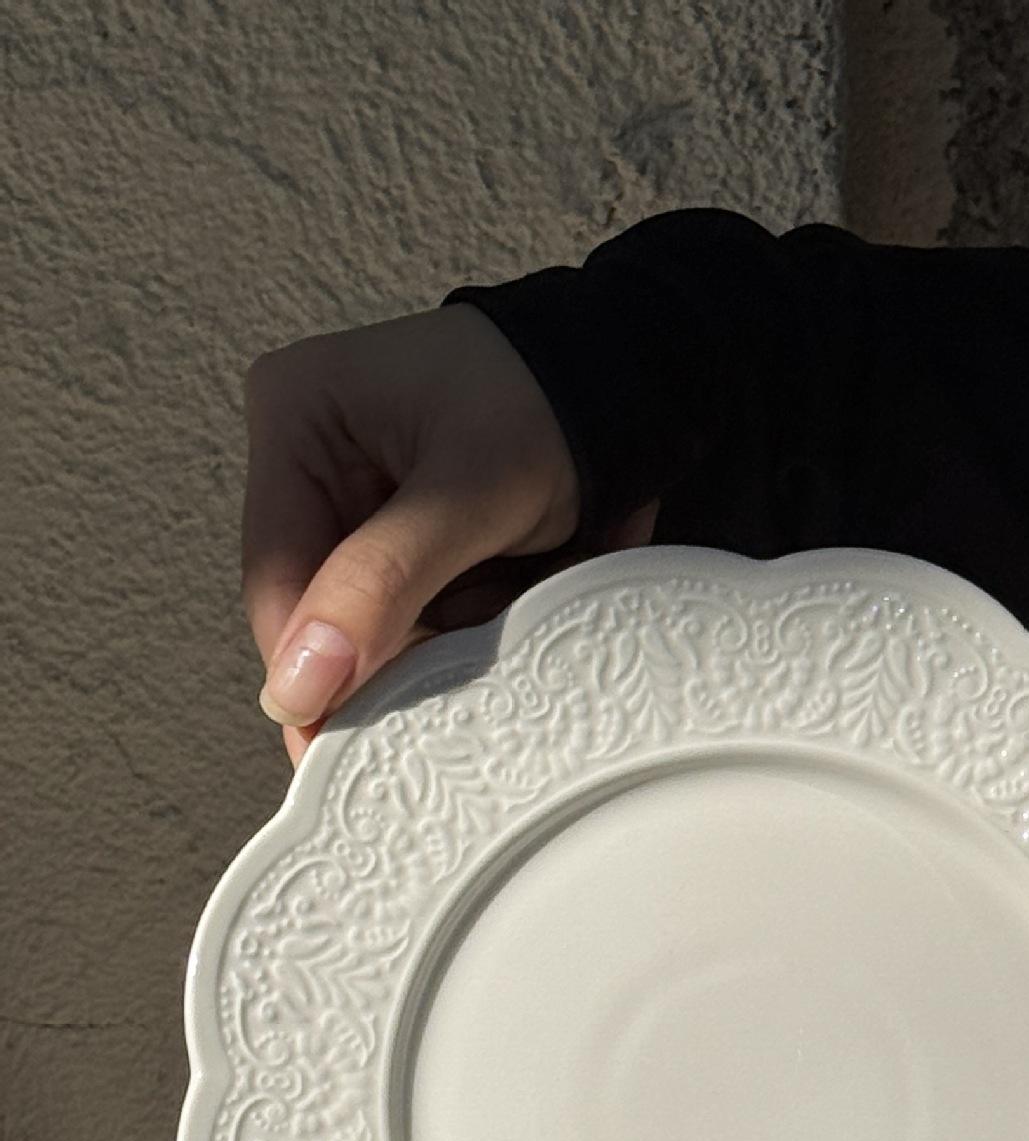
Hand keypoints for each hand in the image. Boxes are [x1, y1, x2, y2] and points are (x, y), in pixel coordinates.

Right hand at [240, 301, 659, 764]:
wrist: (635, 386)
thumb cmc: (551, 404)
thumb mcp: (464, 493)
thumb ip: (379, 586)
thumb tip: (298, 684)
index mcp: (296, 416)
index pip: (275, 574)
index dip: (303, 667)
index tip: (332, 748)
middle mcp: (316, 462)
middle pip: (321, 608)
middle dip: (391, 650)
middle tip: (447, 684)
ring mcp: (366, 506)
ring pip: (379, 626)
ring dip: (442, 642)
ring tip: (508, 599)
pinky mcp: (417, 544)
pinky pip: (426, 620)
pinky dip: (470, 630)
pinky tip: (513, 598)